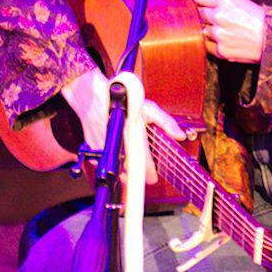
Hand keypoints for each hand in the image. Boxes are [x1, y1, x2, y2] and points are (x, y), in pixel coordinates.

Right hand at [62, 72, 184, 182]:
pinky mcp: (94, 150)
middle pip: (129, 174)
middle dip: (137, 173)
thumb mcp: (147, 108)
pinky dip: (110, 161)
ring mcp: (104, 149)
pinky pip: (103, 163)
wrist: (91, 96)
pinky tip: (115, 152)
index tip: (153, 176)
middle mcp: (118, 146)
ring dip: (124, 170)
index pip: (144, 167)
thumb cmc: (119, 99)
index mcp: (133, 137)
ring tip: (129, 161)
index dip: (151, 174)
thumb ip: (166, 123)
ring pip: (116, 170)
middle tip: (142, 168)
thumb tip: (179, 135)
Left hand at [190, 0, 265, 61]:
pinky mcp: (221, 50)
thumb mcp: (239, 1)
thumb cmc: (257, 19)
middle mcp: (219, 16)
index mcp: (225, 0)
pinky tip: (223, 41)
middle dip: (201, 16)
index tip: (190, 2)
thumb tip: (196, 0)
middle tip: (211, 19)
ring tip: (222, 31)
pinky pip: (206, 46)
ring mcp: (219, 34)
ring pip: (201, 31)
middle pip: (197, 14)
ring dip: (207, 31)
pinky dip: (211, 44)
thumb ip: (218, 0)